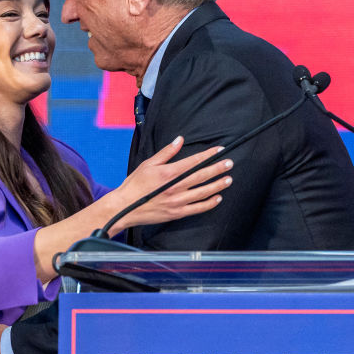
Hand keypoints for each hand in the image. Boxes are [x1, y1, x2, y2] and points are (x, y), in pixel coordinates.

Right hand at [112, 136, 232, 231]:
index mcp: (168, 173)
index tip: (219, 151)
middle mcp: (175, 187)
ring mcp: (177, 201)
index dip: (208, 156)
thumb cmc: (135, 185)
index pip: (194, 161)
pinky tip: (217, 198)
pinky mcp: (176, 213)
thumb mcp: (148, 164)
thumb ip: (166, 152)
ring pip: (203, 192)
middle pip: (202, 176)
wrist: (124, 207)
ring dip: (217, 185)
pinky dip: (209, 203)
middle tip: (229, 164)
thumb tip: (179, 140)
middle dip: (218, 169)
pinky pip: (197, 208)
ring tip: (228, 179)